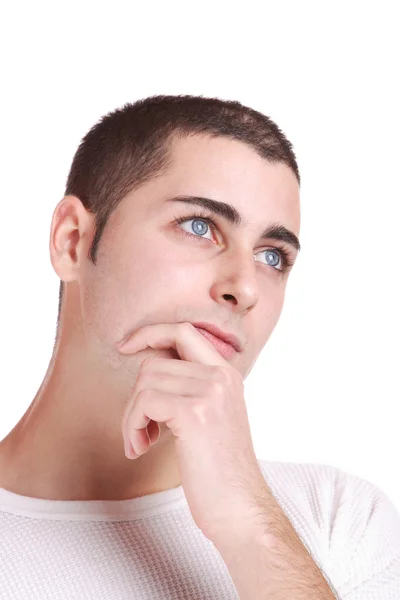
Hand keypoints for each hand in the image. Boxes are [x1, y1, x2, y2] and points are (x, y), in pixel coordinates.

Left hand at [117, 322, 267, 541]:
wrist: (240, 508)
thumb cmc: (219, 470)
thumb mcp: (211, 417)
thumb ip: (190, 389)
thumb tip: (149, 370)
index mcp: (227, 374)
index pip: (184, 330)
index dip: (150, 332)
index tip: (125, 346)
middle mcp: (221, 376)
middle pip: (155, 361)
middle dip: (136, 395)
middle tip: (139, 428)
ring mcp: (210, 391)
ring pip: (145, 381)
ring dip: (132, 415)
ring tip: (141, 442)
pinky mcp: (195, 413)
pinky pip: (144, 402)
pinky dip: (131, 426)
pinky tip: (140, 449)